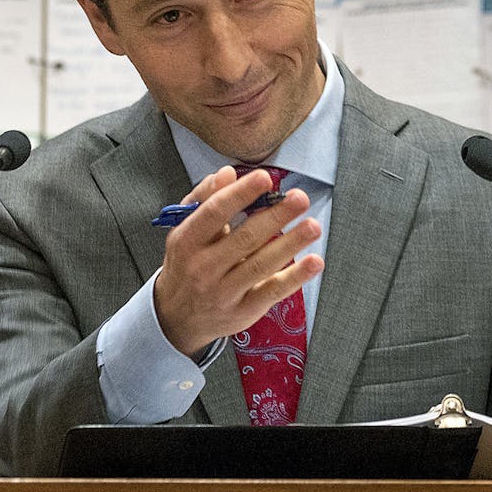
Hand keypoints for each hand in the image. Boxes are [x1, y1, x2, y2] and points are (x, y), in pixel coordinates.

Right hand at [153, 166, 323, 357]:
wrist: (177, 317)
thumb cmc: (186, 264)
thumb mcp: (184, 230)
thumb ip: (205, 199)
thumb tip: (227, 174)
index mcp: (187, 241)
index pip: (215, 213)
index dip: (241, 194)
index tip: (265, 178)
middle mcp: (204, 267)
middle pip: (244, 238)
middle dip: (275, 216)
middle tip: (299, 198)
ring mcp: (224, 291)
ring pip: (261, 264)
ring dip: (291, 244)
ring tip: (313, 226)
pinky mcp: (243, 310)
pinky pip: (272, 291)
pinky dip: (295, 277)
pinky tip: (314, 261)